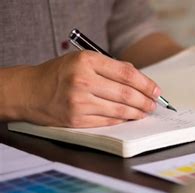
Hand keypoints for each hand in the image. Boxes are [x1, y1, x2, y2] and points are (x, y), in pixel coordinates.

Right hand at [22, 51, 159, 127]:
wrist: (30, 91)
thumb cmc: (60, 74)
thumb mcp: (82, 60)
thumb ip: (110, 68)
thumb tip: (140, 81)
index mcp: (86, 61)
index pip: (127, 74)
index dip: (146, 84)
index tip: (156, 90)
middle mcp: (83, 81)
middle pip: (127, 94)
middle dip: (145, 101)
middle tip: (153, 104)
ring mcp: (79, 102)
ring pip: (120, 110)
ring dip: (137, 113)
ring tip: (144, 111)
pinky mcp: (77, 119)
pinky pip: (108, 121)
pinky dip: (122, 120)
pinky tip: (129, 118)